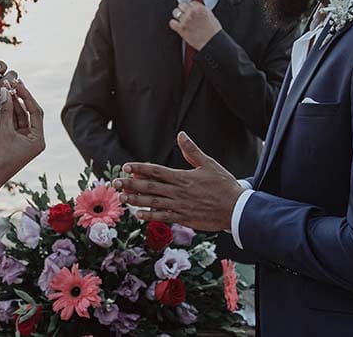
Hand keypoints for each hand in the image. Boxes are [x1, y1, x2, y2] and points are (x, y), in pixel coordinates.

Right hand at [0, 79, 44, 185]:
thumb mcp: (3, 131)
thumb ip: (5, 110)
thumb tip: (5, 91)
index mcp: (38, 139)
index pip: (36, 112)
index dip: (27, 97)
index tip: (19, 85)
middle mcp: (35, 139)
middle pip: (31, 113)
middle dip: (21, 98)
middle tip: (13, 84)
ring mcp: (26, 140)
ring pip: (22, 116)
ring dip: (14, 104)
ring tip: (6, 89)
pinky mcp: (17, 140)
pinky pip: (15, 122)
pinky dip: (9, 112)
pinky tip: (4, 100)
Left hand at [112, 132, 242, 230]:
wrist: (236, 209)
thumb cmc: (224, 185)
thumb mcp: (209, 164)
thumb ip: (192, 151)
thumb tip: (181, 135)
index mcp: (183, 177)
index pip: (156, 171)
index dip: (139, 168)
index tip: (126, 166)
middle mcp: (178, 192)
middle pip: (149, 187)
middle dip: (131, 184)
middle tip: (115, 182)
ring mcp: (179, 206)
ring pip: (152, 202)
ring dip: (135, 199)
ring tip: (122, 197)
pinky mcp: (183, 218)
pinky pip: (162, 217)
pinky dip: (149, 215)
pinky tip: (138, 214)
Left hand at [169, 1, 221, 50]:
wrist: (212, 42)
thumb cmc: (214, 32)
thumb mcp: (211, 16)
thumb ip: (202, 11)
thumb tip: (196, 10)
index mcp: (200, 8)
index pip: (191, 2)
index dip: (190, 7)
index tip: (190, 10)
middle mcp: (192, 12)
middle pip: (181, 5)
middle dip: (183, 9)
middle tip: (184, 14)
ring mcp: (186, 20)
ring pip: (175, 12)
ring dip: (177, 15)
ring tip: (180, 19)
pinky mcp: (181, 29)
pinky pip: (172, 23)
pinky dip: (173, 24)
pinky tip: (177, 26)